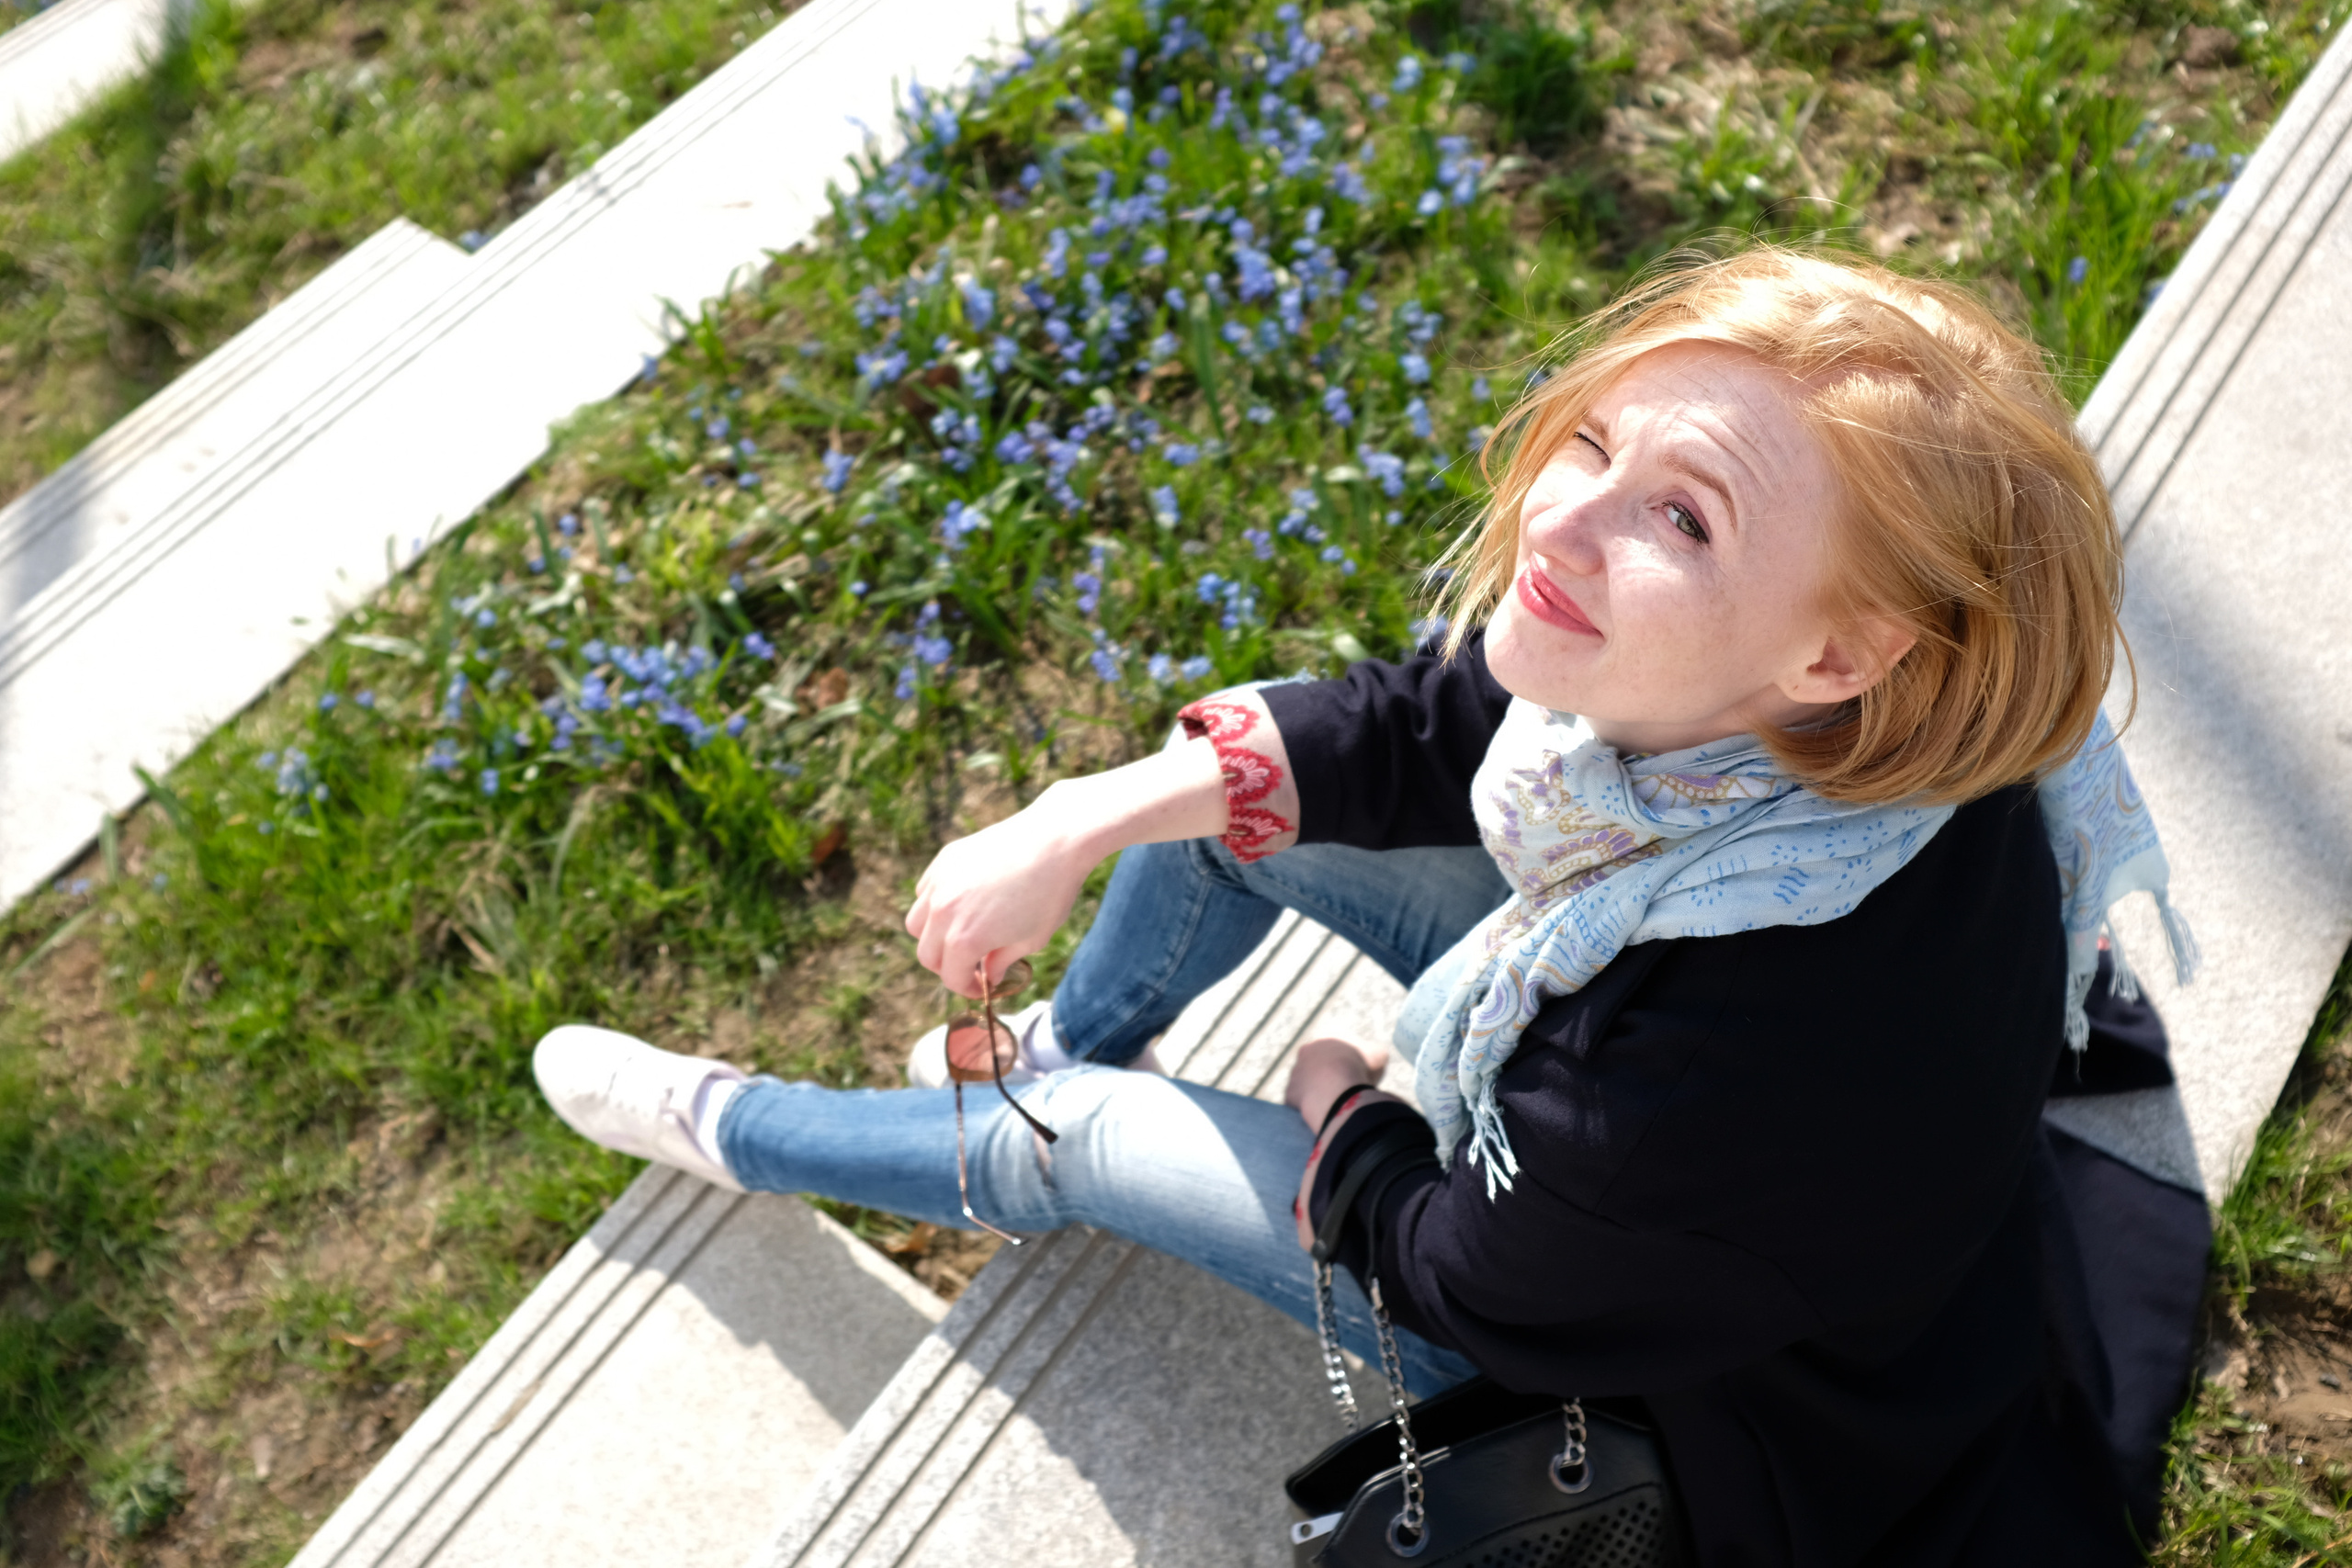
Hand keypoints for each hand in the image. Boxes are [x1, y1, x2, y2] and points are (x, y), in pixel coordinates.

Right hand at [905, 791, 1096, 999]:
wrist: (1055, 840)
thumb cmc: (1050, 893)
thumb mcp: (1032, 939)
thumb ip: (1002, 961)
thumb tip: (988, 974)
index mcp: (964, 939)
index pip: (951, 978)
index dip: (967, 988)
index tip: (982, 986)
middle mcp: (943, 912)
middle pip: (927, 955)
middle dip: (948, 967)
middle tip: (971, 964)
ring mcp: (940, 883)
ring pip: (917, 923)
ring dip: (933, 936)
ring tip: (960, 933)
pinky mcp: (944, 860)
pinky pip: (925, 891)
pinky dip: (934, 904)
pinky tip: (962, 903)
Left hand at [1283, 1034, 1388, 1130]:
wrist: (1338, 1090)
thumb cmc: (1359, 1068)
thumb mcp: (1378, 1054)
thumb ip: (1374, 1052)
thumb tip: (1374, 1057)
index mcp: (1327, 1035)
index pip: (1339, 1044)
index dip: (1351, 1059)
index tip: (1360, 1071)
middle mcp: (1307, 1050)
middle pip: (1321, 1062)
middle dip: (1332, 1074)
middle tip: (1348, 1088)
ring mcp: (1295, 1071)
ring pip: (1310, 1082)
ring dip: (1321, 1090)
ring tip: (1339, 1103)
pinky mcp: (1290, 1092)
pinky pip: (1301, 1102)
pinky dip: (1313, 1107)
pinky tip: (1327, 1112)